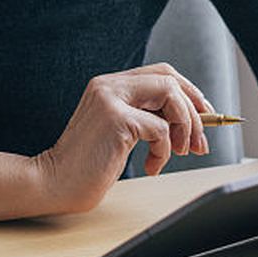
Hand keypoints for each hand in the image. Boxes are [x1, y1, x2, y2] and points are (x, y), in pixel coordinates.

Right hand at [31, 63, 213, 214]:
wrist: (54, 183)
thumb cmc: (86, 165)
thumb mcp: (119, 132)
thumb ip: (143, 117)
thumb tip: (188, 119)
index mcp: (108, 86)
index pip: (160, 73)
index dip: (188, 92)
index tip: (203, 115)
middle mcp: (108, 85)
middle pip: (169, 78)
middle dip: (194, 108)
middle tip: (199, 139)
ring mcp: (111, 99)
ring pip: (171, 95)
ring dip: (185, 127)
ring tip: (179, 152)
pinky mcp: (116, 119)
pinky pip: (161, 128)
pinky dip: (164, 150)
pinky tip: (152, 166)